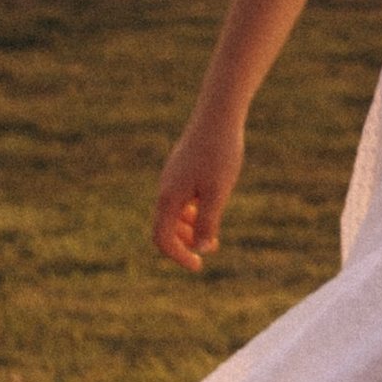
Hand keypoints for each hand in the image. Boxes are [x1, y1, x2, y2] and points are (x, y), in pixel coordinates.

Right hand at [153, 108, 244, 272]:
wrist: (218, 116)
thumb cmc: (220, 154)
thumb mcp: (217, 192)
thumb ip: (207, 221)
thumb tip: (199, 248)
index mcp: (169, 197)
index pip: (162, 238)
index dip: (178, 256)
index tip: (198, 266)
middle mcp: (165, 189)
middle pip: (164, 227)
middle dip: (184, 244)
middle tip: (211, 248)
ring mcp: (172, 177)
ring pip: (173, 213)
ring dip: (189, 228)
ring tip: (212, 234)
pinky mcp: (181, 169)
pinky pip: (180, 198)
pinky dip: (192, 211)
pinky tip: (209, 208)